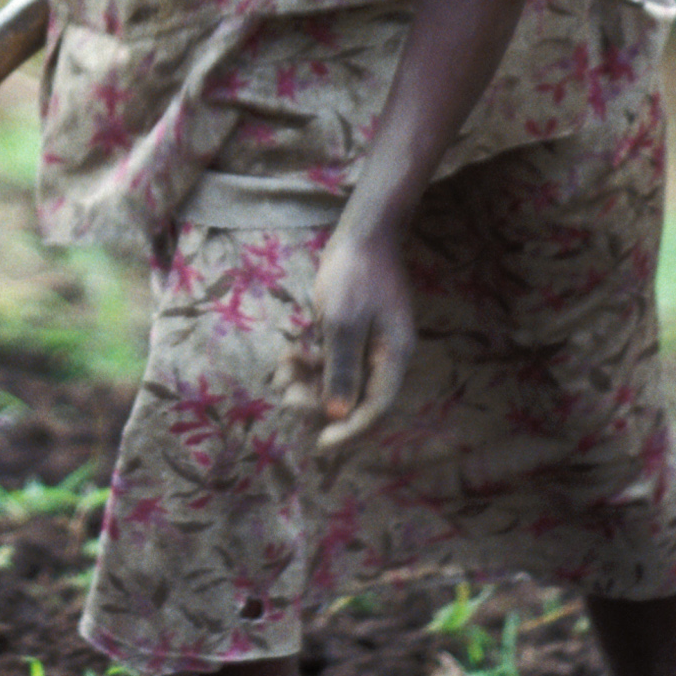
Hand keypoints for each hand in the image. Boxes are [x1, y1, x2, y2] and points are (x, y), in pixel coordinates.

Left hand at [306, 210, 414, 455]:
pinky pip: (332, 360)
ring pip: (339, 380)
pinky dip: (311, 360)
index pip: (375, 409)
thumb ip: (341, 370)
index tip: (319, 443)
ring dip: (309, 380)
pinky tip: (290, 353)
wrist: (361, 232)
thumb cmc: (354, 275)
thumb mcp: (342, 323)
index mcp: (393, 358)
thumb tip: (338, 414)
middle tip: (287, 396)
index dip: (348, 430)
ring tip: (282, 370)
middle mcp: (386, 357)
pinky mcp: (354, 333)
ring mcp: (370, 345)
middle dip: (319, 400)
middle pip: (355, 398)